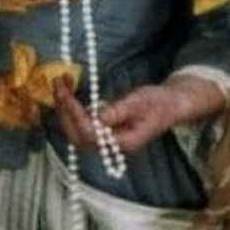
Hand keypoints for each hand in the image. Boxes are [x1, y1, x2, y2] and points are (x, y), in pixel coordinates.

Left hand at [52, 75, 225, 154]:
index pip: (91, 133)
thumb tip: (96, 117)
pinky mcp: (103, 131)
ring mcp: (106, 140)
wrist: (172, 104)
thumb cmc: (160, 102)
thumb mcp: (140, 101)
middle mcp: (112, 146)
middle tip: (58, 84)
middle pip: (78, 135)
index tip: (66, 94)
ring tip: (60, 82)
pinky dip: (71, 107)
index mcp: (125, 142)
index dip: (75, 114)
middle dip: (64, 110)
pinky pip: (81, 123)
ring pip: (76, 130)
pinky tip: (68, 90)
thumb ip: (118, 111)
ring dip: (64, 107)